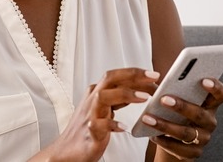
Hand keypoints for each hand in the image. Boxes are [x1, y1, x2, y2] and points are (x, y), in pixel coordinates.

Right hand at [31, 68, 158, 161]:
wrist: (68, 150)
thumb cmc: (89, 128)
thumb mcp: (106, 108)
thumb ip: (120, 97)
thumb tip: (142, 88)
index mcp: (97, 92)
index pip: (117, 75)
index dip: (136, 73)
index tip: (154, 74)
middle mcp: (92, 99)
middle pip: (109, 78)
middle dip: (132, 75)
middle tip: (153, 77)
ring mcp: (90, 114)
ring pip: (103, 96)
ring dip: (124, 94)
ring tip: (144, 98)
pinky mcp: (89, 132)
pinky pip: (98, 124)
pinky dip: (112, 124)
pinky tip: (124, 126)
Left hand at [147, 78, 222, 159]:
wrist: (173, 140)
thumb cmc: (175, 114)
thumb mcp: (178, 100)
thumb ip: (174, 89)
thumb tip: (155, 79)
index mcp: (209, 104)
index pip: (221, 95)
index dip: (216, 87)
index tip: (204, 80)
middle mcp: (209, 121)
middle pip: (200, 114)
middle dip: (181, 106)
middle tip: (163, 99)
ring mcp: (203, 138)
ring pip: (186, 132)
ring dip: (165, 125)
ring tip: (148, 118)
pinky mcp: (193, 153)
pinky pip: (178, 148)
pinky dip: (163, 141)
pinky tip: (152, 135)